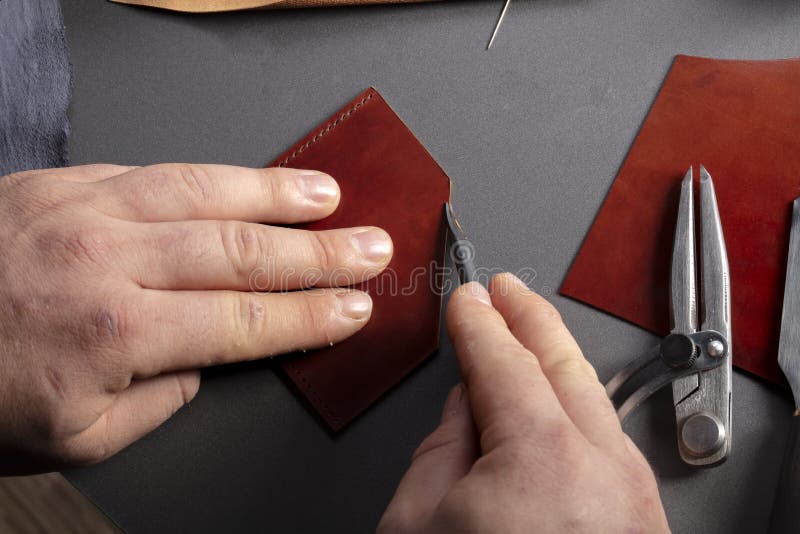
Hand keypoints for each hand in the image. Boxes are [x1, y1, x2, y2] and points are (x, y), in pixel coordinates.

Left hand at [0, 164, 391, 473]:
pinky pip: (153, 169)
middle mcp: (110, 261)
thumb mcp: (77, 437)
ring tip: (328, 195)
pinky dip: (211, 173)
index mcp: (117, 334)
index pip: (246, 319)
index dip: (312, 314)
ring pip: (205, 192)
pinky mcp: (63, 184)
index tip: (355, 306)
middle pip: (241, 250)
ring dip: (276, 193)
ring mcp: (85, 211)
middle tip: (371, 245)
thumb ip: (159, 399)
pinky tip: (246, 177)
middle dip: (319, 250)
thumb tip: (208, 359)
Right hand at [379, 273, 668, 532]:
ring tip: (531, 336)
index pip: (504, 363)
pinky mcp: (644, 522)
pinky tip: (555, 405)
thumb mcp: (417, 524)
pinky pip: (609, 444)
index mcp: (543, 461)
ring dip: (559, 360)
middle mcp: (604, 472)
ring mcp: (634, 499)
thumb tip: (463, 409)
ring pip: (595, 401)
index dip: (479, 324)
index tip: (468, 301)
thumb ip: (438, 452)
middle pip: (565, 365)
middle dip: (532, 319)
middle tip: (508, 291)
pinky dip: (577, 411)